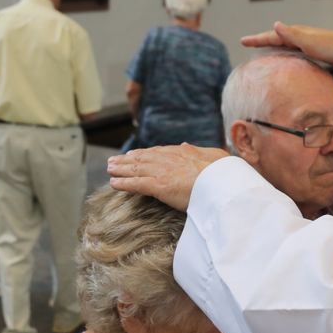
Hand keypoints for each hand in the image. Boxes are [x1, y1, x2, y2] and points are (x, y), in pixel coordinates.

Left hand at [107, 144, 228, 209]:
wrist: (222, 181)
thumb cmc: (223, 172)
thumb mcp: (214, 156)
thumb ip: (198, 151)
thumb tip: (186, 145)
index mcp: (182, 153)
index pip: (157, 152)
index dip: (143, 154)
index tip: (133, 154)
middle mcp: (169, 160)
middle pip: (142, 158)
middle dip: (126, 159)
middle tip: (114, 160)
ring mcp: (162, 172)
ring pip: (135, 169)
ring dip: (120, 169)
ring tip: (109, 169)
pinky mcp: (158, 186)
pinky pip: (136, 184)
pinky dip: (123, 183)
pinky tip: (113, 183)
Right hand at [241, 21, 332, 66]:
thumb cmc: (332, 46)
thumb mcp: (309, 41)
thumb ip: (291, 34)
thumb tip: (275, 24)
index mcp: (296, 33)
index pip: (271, 36)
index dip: (257, 39)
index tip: (242, 40)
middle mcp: (300, 36)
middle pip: (276, 38)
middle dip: (262, 40)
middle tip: (248, 43)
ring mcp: (306, 43)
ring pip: (284, 44)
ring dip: (272, 46)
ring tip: (262, 50)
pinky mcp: (313, 50)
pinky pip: (292, 50)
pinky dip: (284, 52)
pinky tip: (286, 59)